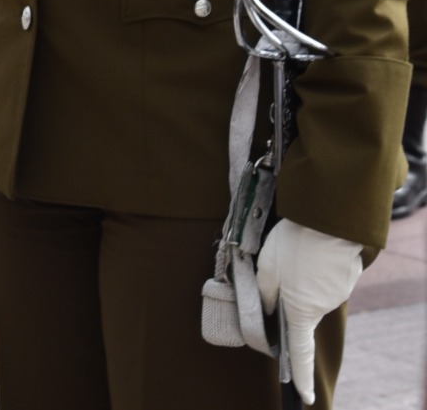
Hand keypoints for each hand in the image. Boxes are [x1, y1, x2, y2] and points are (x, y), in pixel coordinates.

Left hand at [256, 219, 362, 404]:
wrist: (328, 220)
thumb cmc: (293, 244)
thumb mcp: (267, 267)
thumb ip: (264, 292)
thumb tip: (268, 308)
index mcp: (300, 310)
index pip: (300, 351)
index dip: (300, 374)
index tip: (303, 395)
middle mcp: (322, 307)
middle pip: (301, 308)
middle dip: (290, 291)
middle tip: (282, 262)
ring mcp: (337, 293)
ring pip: (312, 289)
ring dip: (302, 275)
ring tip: (296, 251)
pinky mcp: (346, 278)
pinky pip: (325, 275)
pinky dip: (316, 265)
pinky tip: (312, 248)